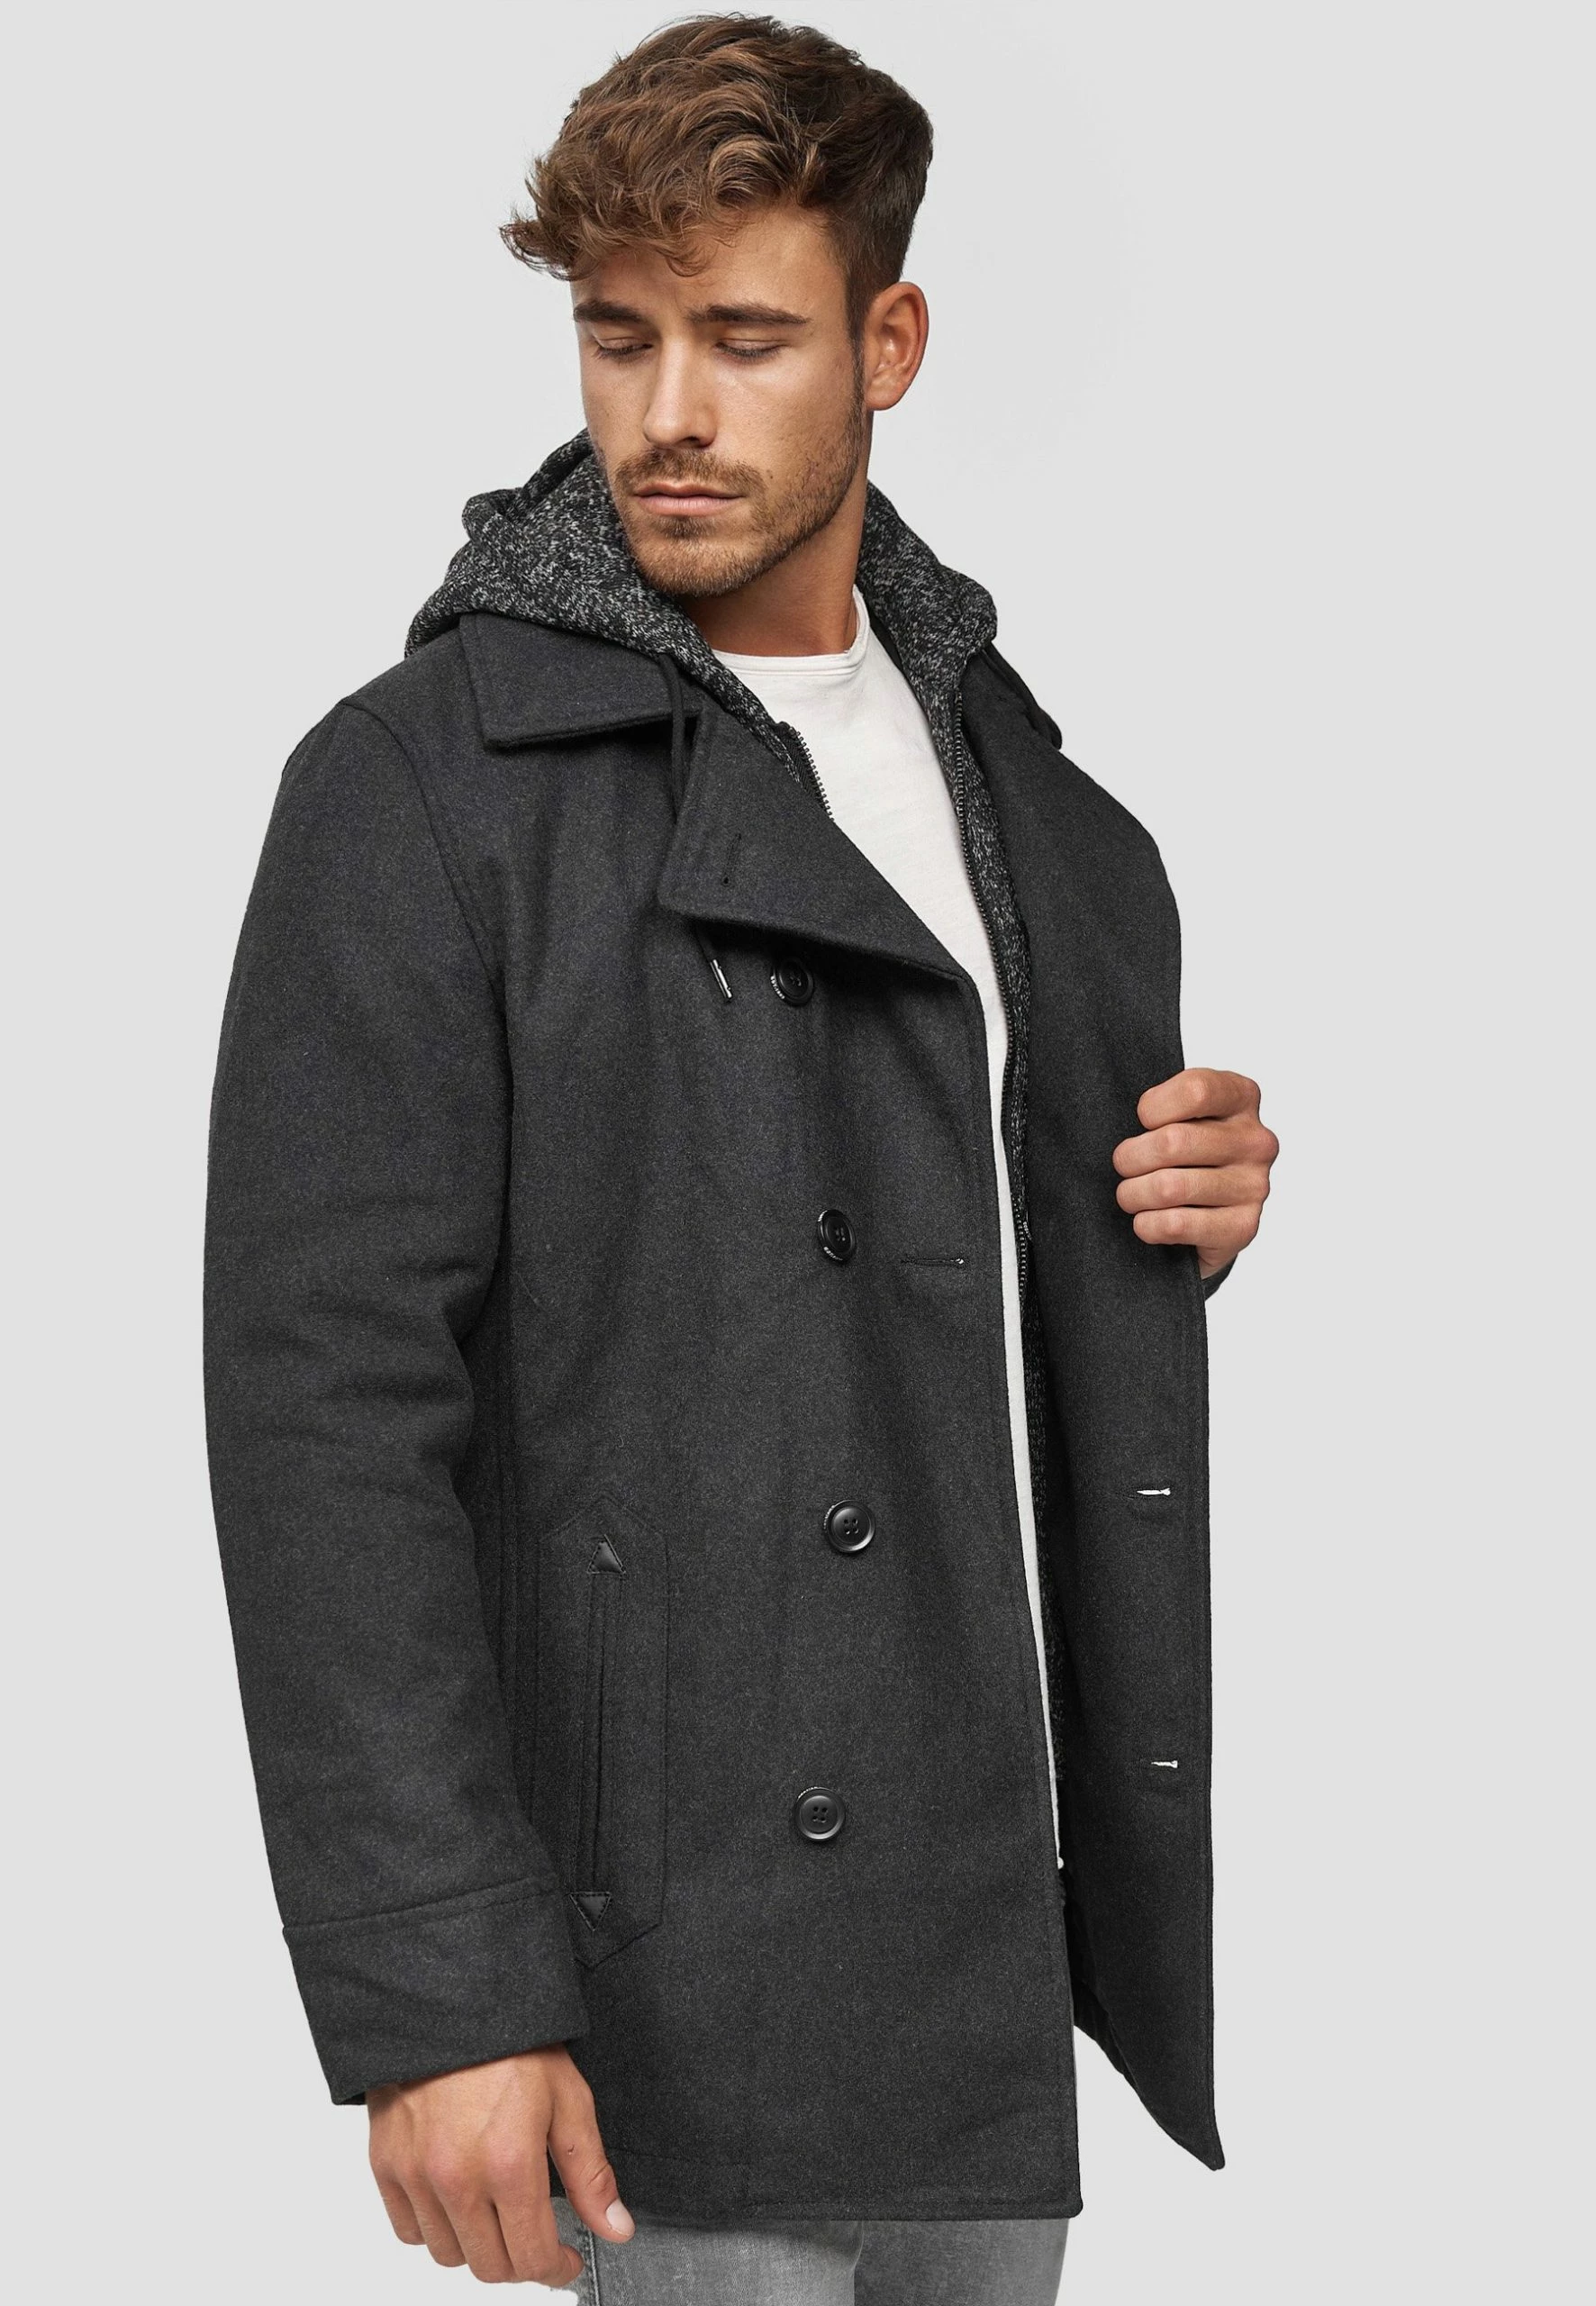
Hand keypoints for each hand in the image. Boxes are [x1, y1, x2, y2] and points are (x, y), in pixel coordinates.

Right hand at [368, 2044, 632, 2285]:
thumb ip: (591, 2174)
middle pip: (490, 2267)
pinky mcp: (385, 2165)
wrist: (448, 2000)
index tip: (564, 2260)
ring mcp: (416, 2175)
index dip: (556, 2269)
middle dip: (520, 2261)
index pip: (532, 2258)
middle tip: (534, 2237)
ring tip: (495, 2212)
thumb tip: (616, 2228)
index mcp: (509, 2163)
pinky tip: (456, 2200)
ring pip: (448, 2255)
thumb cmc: (509, 2042)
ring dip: (476, 2247)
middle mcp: (457, 2178)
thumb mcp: (568, 2099)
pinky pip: (408, 2231)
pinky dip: (434, 2228)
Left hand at [1112, 1068, 1276, 1278]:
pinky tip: (1148, 1219)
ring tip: (1131, 1194)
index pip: (1195, 1091)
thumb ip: (1162, 1106)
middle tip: (1125, 1165)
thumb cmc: (1186, 1151)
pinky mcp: (1243, 1227)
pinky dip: (1147, 1225)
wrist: (1210, 1210)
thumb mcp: (1177, 1112)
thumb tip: (1126, 1121)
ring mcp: (1254, 1186)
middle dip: (1130, 1158)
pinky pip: (1176, 1225)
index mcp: (1242, 1098)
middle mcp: (1256, 1141)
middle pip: (1173, 1142)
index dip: (1153, 1108)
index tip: (1144, 1121)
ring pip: (1168, 1188)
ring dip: (1133, 1194)